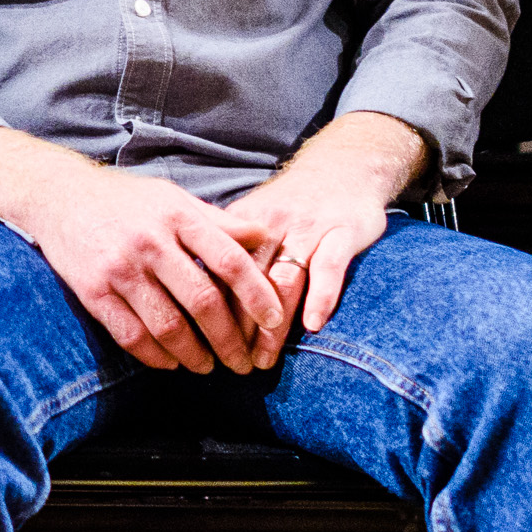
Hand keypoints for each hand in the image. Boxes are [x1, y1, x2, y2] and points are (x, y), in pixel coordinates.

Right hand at [0, 128, 285, 373]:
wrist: (59, 196)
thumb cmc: (127, 200)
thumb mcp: (175, 198)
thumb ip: (218, 221)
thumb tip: (266, 236)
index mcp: (178, 216)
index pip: (230, 261)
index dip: (258, 295)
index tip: (275, 322)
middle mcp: (151, 242)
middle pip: (203, 301)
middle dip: (230, 340)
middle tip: (244, 362)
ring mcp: (120, 268)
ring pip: (168, 326)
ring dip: (195, 355)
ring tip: (208, 367)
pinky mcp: (93, 291)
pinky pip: (131, 336)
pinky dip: (156, 357)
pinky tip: (171, 363)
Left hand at [216, 113, 430, 360]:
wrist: (345, 166)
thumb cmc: (294, 206)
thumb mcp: (254, 222)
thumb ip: (227, 254)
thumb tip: (187, 297)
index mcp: (243, 224)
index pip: (217, 272)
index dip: (206, 312)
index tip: (199, 346)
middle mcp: (272, 224)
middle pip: (246, 282)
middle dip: (235, 328)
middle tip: (228, 365)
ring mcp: (309, 227)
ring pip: (285, 279)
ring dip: (272, 324)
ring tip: (263, 359)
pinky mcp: (344, 230)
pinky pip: (330, 266)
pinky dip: (321, 296)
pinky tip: (312, 325)